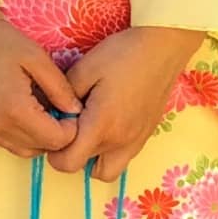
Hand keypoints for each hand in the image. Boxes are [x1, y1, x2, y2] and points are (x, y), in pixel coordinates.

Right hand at [0, 0, 81, 156]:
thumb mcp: (36, 58)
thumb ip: (59, 88)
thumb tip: (75, 110)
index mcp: (16, 111)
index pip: (57, 140)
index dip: (72, 127)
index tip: (72, 105)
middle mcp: (0, 127)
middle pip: (43, 149)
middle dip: (59, 134)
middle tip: (61, 105)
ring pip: (27, 151)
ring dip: (43, 137)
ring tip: (46, 108)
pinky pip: (11, 144)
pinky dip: (26, 136)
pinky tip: (29, 111)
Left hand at [47, 25, 201, 182]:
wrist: (163, 47)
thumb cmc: (122, 55)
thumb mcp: (84, 69)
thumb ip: (63, 96)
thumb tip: (55, 113)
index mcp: (101, 126)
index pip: (68, 163)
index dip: (54, 151)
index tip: (55, 128)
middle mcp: (120, 142)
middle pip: (84, 168)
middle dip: (71, 153)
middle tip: (69, 127)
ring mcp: (136, 141)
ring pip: (106, 170)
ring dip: (92, 158)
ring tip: (88, 131)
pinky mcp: (146, 136)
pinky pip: (123, 158)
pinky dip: (109, 151)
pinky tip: (107, 124)